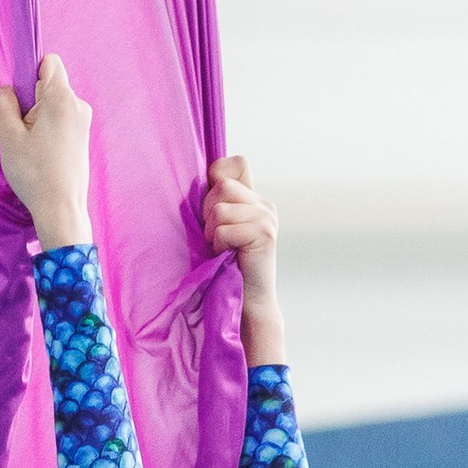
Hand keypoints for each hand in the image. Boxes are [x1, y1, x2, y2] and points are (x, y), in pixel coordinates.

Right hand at [0, 52, 92, 248]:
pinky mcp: (82, 136)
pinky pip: (60, 119)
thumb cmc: (35, 174)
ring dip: (37, 117)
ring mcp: (83, 121)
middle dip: (30, 100)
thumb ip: (2, 105)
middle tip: (21, 131)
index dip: (29, 72)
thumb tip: (6, 92)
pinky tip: (41, 153)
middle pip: (49, 84)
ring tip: (31, 146)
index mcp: (61, 99)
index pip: (48, 62)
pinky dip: (47, 129)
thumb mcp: (8, 137)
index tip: (20, 96)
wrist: (61, 209)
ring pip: (53, 104)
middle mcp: (77, 105)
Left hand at [203, 155, 284, 363]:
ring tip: (220, 248)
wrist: (247, 304)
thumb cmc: (225, 269)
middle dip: (208, 212)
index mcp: (254, 199)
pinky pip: (224, 228)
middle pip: (222, 186)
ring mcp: (266, 217)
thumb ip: (217, 203)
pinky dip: (218, 244)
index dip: (217, 176)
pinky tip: (227, 256)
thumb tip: (200, 179)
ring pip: (221, 207)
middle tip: (214, 238)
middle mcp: (264, 204)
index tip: (212, 206)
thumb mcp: (219, 229)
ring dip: (212, 231)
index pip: (235, 163)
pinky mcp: (263, 233)